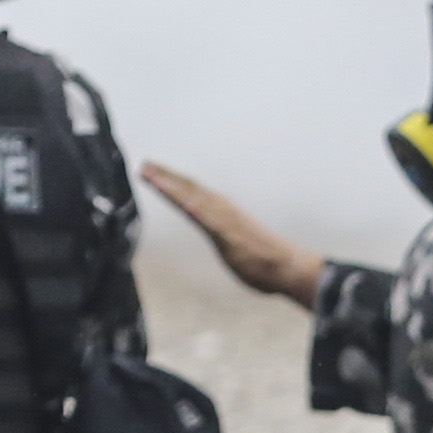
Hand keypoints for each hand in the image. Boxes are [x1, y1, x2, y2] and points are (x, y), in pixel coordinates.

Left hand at [139, 162, 329, 305]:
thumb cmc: (264, 258)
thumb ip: (222, 233)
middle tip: (144, 165)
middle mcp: (222, 210)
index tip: (152, 171)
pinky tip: (185, 204)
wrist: (288, 267)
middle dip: (165, 177)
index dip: (171, 180)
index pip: (192, 191)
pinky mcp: (231, 237)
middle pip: (189, 189)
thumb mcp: (235, 242)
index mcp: (221, 211)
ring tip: (154, 177)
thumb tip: (216, 231)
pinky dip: (198, 212)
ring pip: (195, 200)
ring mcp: (226, 222)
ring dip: (173, 188)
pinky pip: (212, 223)